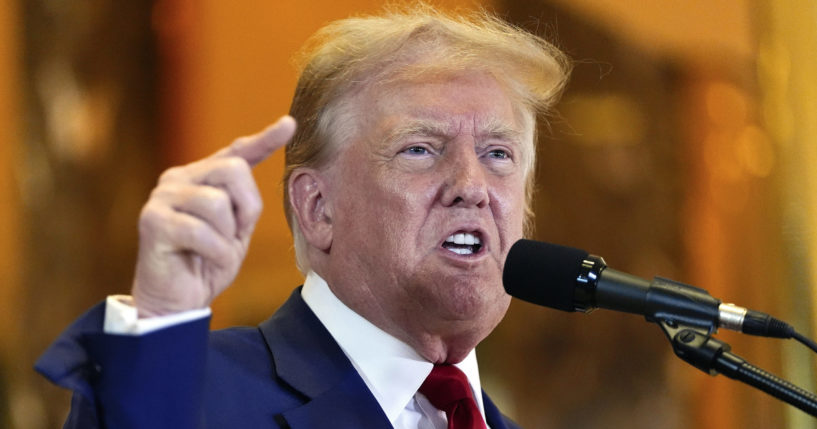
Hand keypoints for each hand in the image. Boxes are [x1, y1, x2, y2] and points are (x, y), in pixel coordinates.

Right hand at [131, 116, 296, 316]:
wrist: (176, 302)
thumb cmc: (207, 264)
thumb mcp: (236, 230)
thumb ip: (244, 201)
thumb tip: (252, 167)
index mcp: (201, 177)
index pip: (236, 152)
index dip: (264, 139)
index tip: (289, 124)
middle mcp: (178, 179)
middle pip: (234, 170)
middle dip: (247, 207)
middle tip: (235, 236)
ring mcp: (162, 197)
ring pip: (217, 202)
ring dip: (227, 235)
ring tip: (214, 251)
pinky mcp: (152, 221)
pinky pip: (201, 230)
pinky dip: (215, 252)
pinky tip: (205, 261)